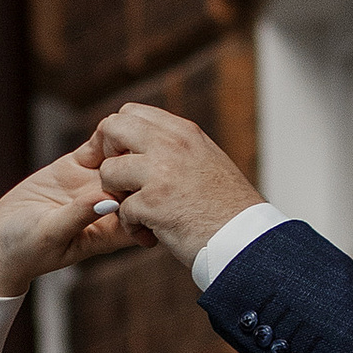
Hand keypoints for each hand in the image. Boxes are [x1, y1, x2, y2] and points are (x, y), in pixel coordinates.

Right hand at [0, 149, 153, 299]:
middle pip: (141, 183)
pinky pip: (97, 146)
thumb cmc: (27, 250)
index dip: (154, 195)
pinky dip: (105, 135)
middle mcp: (107, 207)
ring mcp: (92, 184)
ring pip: (123, 160)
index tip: (152, 180)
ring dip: (128, 146)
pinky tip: (104, 132)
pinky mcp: (75, 167)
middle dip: (148, 165)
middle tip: (147, 149)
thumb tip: (108, 198)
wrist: (2, 240)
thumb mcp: (51, 234)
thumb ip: (79, 216)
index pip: (145, 213)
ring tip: (124, 137)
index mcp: (110, 230)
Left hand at [88, 104, 261, 273]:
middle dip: (105, 156)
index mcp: (184, 133)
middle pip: (111, 129)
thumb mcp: (207, 161)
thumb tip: (145, 145)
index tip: (120, 158)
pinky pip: (121, 210)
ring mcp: (160, 173)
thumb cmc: (229, 209)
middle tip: (117, 182)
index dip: (116, 136)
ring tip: (138, 215)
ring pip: (109, 173)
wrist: (246, 239)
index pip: (131, 113)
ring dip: (117, 198)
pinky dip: (132, 228)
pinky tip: (150, 236)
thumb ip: (177, 148)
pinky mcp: (153, 203)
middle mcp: (171, 145)